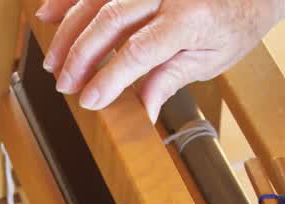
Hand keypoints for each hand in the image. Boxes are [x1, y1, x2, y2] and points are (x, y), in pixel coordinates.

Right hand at [34, 0, 284, 121]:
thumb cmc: (235, 21)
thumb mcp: (211, 60)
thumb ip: (170, 80)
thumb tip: (143, 112)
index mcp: (190, 18)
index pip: (139, 51)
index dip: (109, 77)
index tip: (89, 100)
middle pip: (110, 21)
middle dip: (80, 56)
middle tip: (64, 85)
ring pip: (97, 0)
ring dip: (68, 30)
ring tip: (53, 61)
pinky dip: (69, 0)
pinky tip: (48, 14)